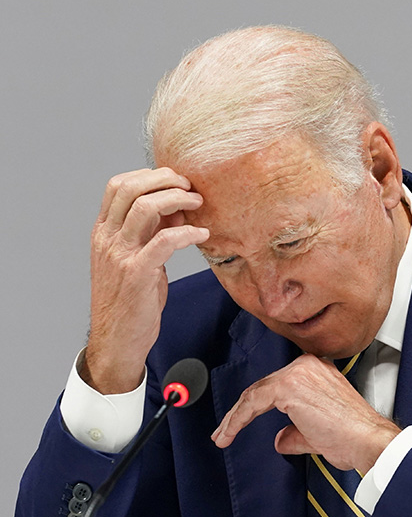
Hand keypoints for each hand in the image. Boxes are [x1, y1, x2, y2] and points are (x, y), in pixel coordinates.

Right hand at [83, 168, 208, 393]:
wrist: (117, 341)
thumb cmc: (131, 301)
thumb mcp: (138, 259)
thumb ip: (151, 233)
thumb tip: (177, 209)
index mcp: (104, 232)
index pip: (118, 185)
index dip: (149, 175)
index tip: (176, 182)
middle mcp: (107, 239)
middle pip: (130, 187)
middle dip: (165, 179)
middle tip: (190, 187)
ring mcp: (120, 255)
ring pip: (145, 207)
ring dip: (178, 199)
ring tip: (199, 205)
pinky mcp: (137, 274)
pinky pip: (165, 240)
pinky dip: (187, 232)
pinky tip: (202, 235)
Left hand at [211, 354, 400, 472]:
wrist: (366, 439)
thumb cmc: (352, 435)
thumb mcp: (317, 432)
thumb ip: (295, 431)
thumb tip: (281, 439)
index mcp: (316, 371)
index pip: (276, 385)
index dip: (255, 406)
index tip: (241, 423)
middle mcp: (306, 366)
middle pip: (262, 387)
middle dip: (240, 412)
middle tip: (225, 431)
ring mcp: (298, 373)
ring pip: (254, 394)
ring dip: (234, 418)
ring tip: (222, 435)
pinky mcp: (288, 386)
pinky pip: (253, 403)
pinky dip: (237, 420)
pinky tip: (229, 433)